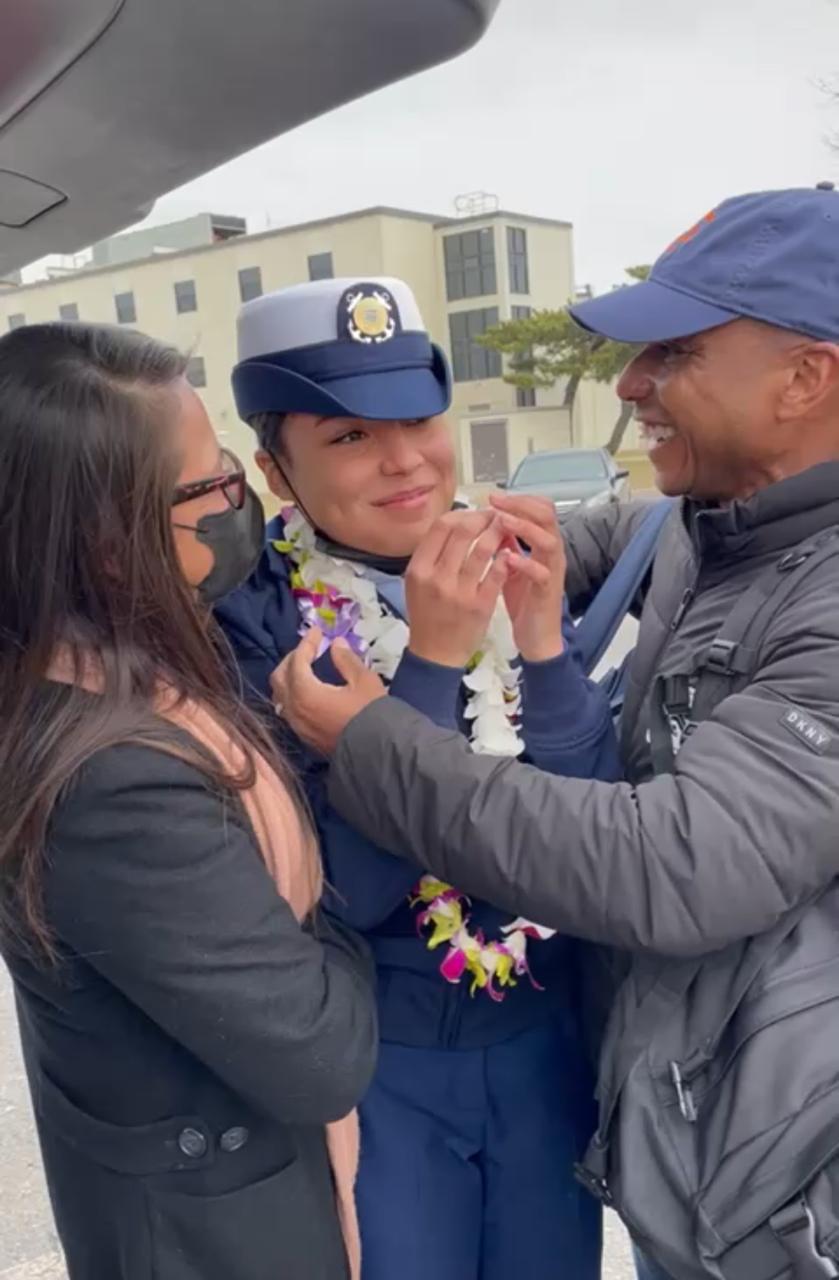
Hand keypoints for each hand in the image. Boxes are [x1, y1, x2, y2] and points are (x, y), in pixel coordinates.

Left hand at [271, 628, 386, 755]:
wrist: (377, 753)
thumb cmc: (371, 714)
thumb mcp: (364, 681)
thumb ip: (346, 660)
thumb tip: (336, 644)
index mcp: (306, 692)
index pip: (297, 660)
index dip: (307, 643)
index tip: (317, 631)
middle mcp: (294, 709)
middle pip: (280, 676)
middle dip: (292, 659)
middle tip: (309, 649)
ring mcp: (296, 725)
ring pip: (280, 695)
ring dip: (289, 677)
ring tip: (306, 668)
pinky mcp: (303, 736)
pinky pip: (288, 710)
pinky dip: (293, 694)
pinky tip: (308, 691)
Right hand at [404, 510, 510, 667]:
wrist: (436, 654)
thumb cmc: (428, 615)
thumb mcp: (417, 582)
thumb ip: (431, 554)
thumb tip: (454, 522)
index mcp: (419, 569)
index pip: (441, 526)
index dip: (461, 514)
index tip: (473, 514)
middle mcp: (437, 578)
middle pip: (463, 531)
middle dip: (483, 518)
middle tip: (494, 516)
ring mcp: (460, 592)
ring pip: (483, 548)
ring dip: (497, 533)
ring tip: (505, 529)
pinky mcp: (481, 605)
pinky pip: (497, 573)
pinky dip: (505, 558)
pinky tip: (507, 554)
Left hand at [488, 491, 566, 662]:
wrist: (537, 637)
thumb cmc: (525, 601)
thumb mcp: (512, 566)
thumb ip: (506, 545)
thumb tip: (490, 522)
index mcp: (544, 544)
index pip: (540, 508)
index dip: (519, 499)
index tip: (494, 496)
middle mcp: (552, 553)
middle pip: (547, 516)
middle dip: (520, 505)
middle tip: (496, 501)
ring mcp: (552, 571)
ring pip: (548, 540)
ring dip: (524, 528)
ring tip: (502, 521)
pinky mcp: (548, 592)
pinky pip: (541, 573)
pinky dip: (525, 563)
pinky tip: (507, 558)